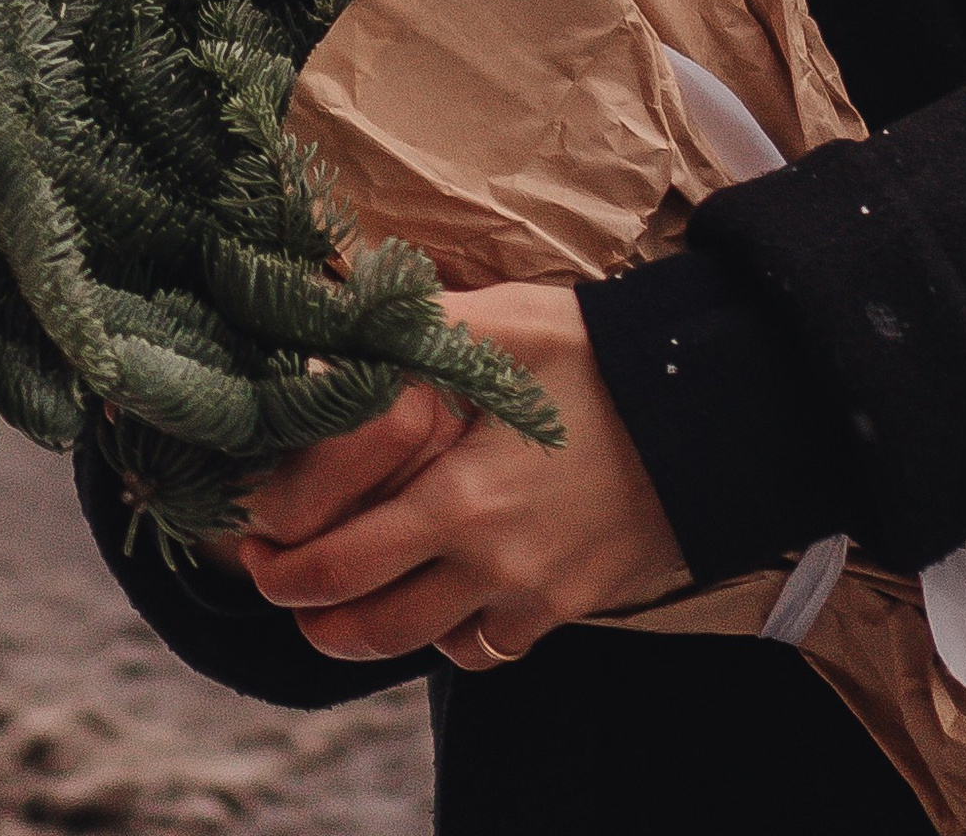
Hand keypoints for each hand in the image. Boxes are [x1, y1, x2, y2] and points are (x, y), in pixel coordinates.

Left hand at [239, 282, 688, 669]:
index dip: (281, 565)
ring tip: (344, 604)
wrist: (713, 402)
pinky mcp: (571, 603)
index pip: (340, 561)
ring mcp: (534, 592)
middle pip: (371, 624)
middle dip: (311, 612)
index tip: (252, 546)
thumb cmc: (601, 351)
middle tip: (279, 583)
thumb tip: (330, 317)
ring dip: (372, 633)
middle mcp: (490, 561)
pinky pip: (492, 648)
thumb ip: (413, 326)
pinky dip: (456, 636)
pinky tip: (444, 598)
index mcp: (460, 496)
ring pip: (428, 646)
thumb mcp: (504, 321)